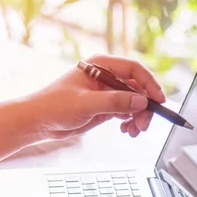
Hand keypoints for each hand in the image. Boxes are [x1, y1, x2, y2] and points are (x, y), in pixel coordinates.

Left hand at [27, 54, 165, 140]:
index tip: (158, 101)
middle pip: (137, 88)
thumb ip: (114, 102)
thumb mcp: (86, 104)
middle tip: (144, 124)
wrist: (39, 122)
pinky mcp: (104, 107)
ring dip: (138, 116)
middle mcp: (106, 77)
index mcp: (101, 66)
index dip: (149, 84)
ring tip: (135, 130)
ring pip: (133, 102)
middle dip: (144, 106)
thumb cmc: (54, 106)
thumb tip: (140, 102)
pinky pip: (125, 112)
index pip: (134, 70)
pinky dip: (130, 121)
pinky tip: (127, 130)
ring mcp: (106, 92)